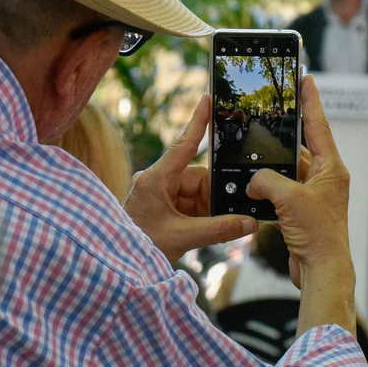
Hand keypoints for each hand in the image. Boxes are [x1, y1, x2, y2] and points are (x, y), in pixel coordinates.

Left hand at [125, 95, 256, 264]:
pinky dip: (199, 217)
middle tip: (226, 216)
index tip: (206, 99)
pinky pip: (189, 205)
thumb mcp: (183, 237)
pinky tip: (200, 231)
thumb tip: (249, 223)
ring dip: (206, 211)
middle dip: (212, 198)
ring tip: (202, 231)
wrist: (118, 266)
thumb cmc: (140, 248)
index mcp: (155, 179)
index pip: (183, 145)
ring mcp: (158, 194)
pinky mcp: (161, 206)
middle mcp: (156, 181)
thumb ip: (219, 229)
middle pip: (198, 178)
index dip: (197, 122)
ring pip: (196, 194)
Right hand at [247, 75, 350, 286]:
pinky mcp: (304, 212)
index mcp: (331, 168)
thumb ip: (266, 180)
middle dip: (283, 138)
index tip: (306, 78)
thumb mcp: (288, 199)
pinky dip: (268, 190)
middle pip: (301, 149)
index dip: (311, 101)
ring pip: (288, 172)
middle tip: (269, 115)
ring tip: (253, 157)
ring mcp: (315, 195)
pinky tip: (252, 188)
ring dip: (271, 170)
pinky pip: (283, 192)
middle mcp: (326, 178)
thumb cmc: (318, 234)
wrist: (322, 270)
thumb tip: (253, 179)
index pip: (319, 126)